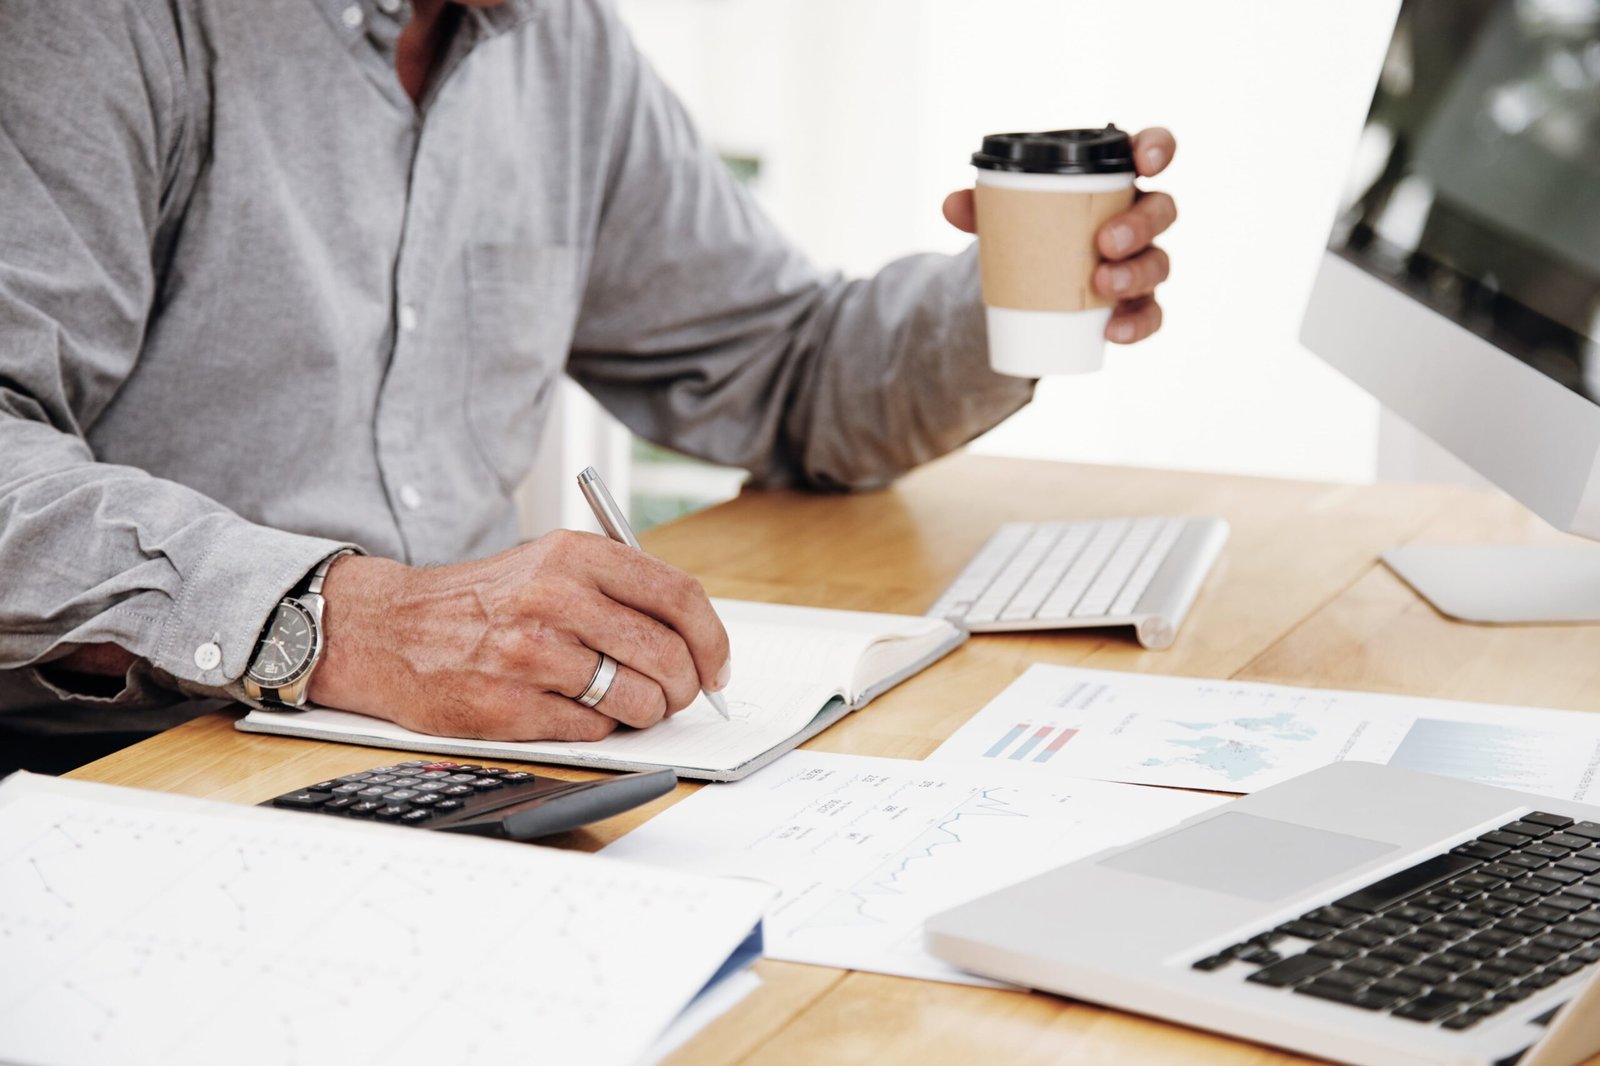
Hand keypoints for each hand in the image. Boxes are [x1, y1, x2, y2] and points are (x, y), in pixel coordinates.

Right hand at [308, 532, 732, 741]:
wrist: (388, 629)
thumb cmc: (483, 602)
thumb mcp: (549, 564)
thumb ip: (619, 590)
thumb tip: (696, 641)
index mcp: (574, 556)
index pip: (678, 596)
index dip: (713, 640)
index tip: (718, 668)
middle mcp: (553, 598)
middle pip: (665, 654)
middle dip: (684, 687)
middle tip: (677, 696)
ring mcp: (529, 655)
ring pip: (634, 698)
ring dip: (644, 712)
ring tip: (626, 705)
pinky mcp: (508, 706)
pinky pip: (591, 728)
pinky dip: (598, 727)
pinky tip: (573, 710)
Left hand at [942, 126, 1177, 344]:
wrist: (1029, 284)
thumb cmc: (1030, 232)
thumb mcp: (1004, 216)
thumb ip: (980, 206)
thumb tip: (951, 206)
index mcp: (1114, 180)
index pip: (1151, 150)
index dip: (1157, 148)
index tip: (1143, 161)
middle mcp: (1139, 216)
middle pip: (1162, 210)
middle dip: (1140, 224)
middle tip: (1106, 241)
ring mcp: (1143, 260)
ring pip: (1159, 262)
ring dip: (1135, 273)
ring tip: (1102, 284)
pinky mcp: (1138, 302)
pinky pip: (1151, 314)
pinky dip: (1137, 324)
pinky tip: (1114, 332)